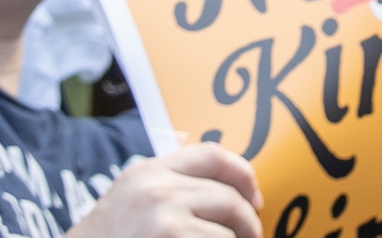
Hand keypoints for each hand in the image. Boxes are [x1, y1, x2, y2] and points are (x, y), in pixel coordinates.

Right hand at [68, 145, 265, 237]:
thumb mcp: (127, 199)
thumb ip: (162, 178)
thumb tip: (200, 153)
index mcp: (148, 171)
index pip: (213, 155)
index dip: (243, 175)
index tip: (254, 198)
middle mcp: (157, 190)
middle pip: (228, 197)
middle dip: (246, 221)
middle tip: (249, 236)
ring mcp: (165, 220)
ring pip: (228, 231)